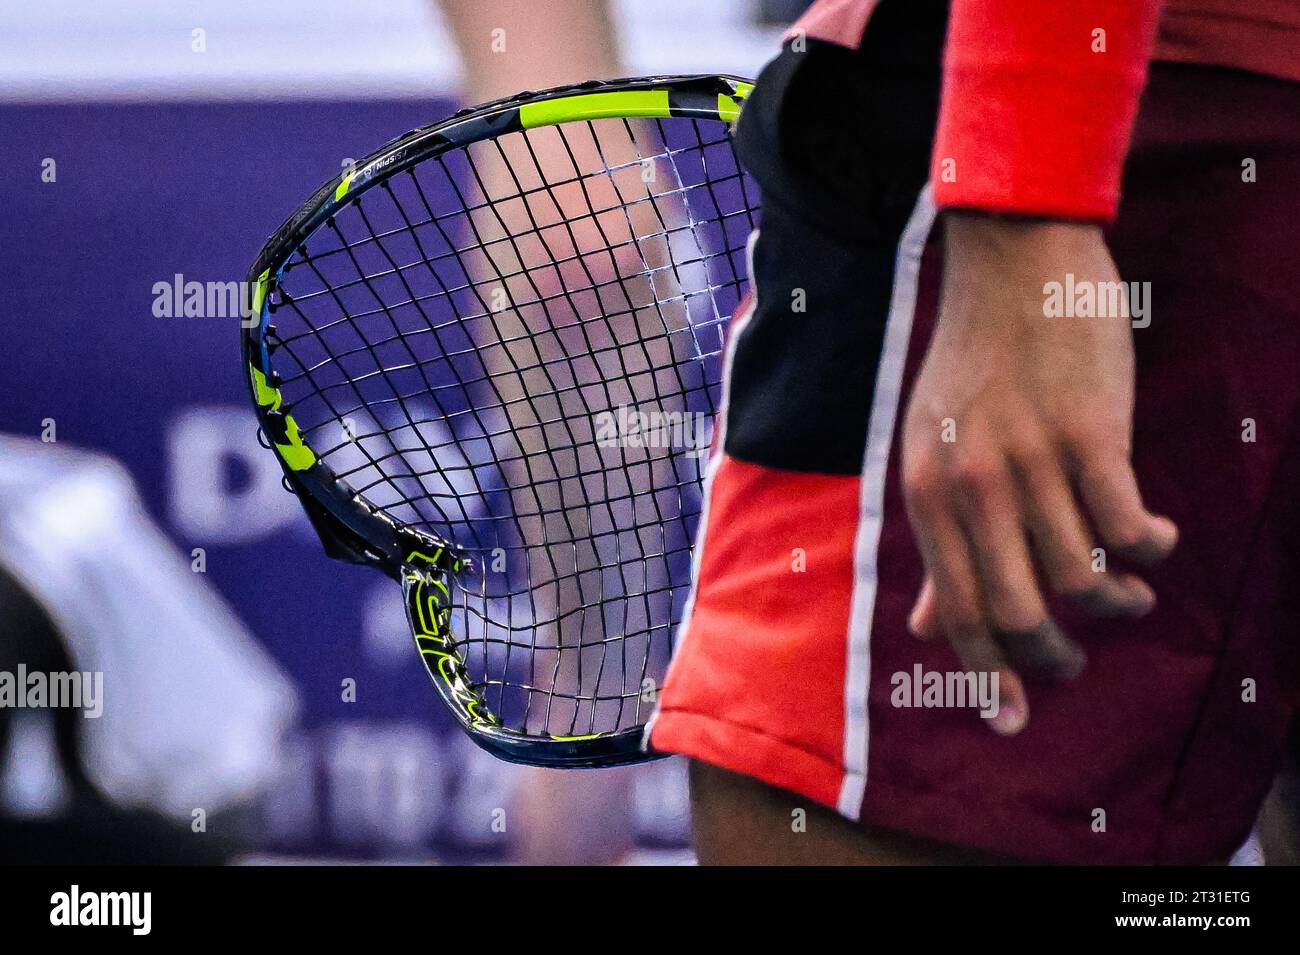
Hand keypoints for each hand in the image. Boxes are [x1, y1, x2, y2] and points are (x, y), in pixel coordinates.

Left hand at [901, 212, 1176, 734]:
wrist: (1009, 263)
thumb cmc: (973, 366)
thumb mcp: (932, 452)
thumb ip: (938, 542)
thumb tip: (925, 629)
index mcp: (927, 493)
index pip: (954, 609)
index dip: (984, 673)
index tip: (1012, 719)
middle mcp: (972, 485)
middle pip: (1017, 610)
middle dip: (1052, 656)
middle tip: (1075, 658)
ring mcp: (1031, 458)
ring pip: (1079, 576)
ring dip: (1114, 604)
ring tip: (1128, 593)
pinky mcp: (1090, 431)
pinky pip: (1126, 525)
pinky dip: (1149, 549)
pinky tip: (1155, 538)